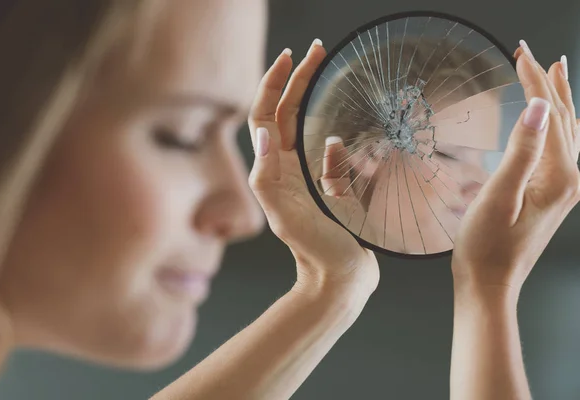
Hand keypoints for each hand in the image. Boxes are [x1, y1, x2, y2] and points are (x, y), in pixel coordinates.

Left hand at [247, 41, 378, 298]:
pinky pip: (336, 149)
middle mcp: (288, 167)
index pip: (267, 115)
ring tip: (328, 72)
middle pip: (289, 112)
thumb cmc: (314, 249)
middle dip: (298, 79)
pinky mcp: (333, 183)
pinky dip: (340, 132)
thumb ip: (269, 177)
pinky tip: (347, 128)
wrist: (339, 278)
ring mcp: (310, 174)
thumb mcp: (286, 215)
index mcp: (274, 169)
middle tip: (316, 50)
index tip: (290, 55)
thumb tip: (262, 131)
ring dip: (316, 99)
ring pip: (311, 126)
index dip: (274, 84)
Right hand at [452, 45, 579, 295]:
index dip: (536, 82)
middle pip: (565, 120)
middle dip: (550, 84)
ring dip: (559, 101)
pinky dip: (558, 125)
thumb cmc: (486, 247)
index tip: (521, 54)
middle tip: (538, 55)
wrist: (488, 283)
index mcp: (559, 178)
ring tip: (555, 75)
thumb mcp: (499, 196)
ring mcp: (562, 190)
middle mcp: (569, 181)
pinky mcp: (551, 196)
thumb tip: (540, 108)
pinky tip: (556, 123)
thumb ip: (522, 151)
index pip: (551, 116)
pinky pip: (562, 150)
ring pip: (567, 133)